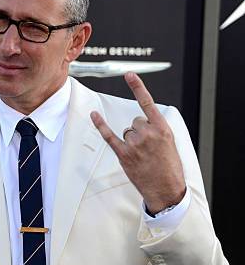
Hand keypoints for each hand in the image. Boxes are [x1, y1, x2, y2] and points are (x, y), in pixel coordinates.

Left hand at [90, 72, 185, 214]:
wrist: (166, 189)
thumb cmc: (169, 168)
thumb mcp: (170, 144)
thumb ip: (157, 130)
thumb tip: (142, 124)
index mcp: (162, 128)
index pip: (147, 103)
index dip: (137, 87)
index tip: (129, 74)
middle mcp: (147, 133)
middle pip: (135, 122)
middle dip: (140, 132)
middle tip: (148, 149)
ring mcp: (135, 144)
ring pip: (126, 132)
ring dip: (131, 141)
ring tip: (142, 156)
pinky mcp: (124, 154)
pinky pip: (109, 136)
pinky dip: (101, 125)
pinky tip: (94, 115)